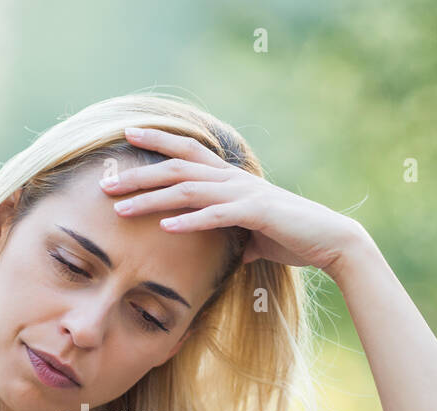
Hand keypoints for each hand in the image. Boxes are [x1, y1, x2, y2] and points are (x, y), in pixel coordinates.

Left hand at [101, 126, 370, 279]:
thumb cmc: (292, 236)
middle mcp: (232, 179)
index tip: (127, 134)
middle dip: (138, 173)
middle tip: (105, 181)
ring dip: (151, 199)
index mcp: (229, 179)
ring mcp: (243, 194)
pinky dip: (189, 221)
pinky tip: (165, 228)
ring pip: (187, 190)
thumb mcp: (252, 233)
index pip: (187, 150)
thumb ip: (232, 234)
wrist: (331, 240)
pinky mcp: (256, 214)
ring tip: (121, 208)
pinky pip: (216, 216)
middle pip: (176, 166)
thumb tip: (223, 249)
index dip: (157, 140)